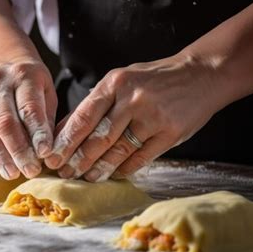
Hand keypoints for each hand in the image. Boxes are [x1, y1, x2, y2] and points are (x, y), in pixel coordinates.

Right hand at [0, 58, 56, 179]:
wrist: (4, 62)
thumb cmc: (32, 83)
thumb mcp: (46, 92)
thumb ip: (45, 119)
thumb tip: (46, 152)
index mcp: (23, 75)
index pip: (29, 108)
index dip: (37, 133)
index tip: (44, 154)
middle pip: (5, 122)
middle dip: (18, 150)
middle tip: (30, 170)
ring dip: (1, 156)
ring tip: (13, 173)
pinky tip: (0, 164)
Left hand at [45, 53, 224, 180]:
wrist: (201, 74)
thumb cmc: (152, 80)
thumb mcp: (121, 81)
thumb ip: (94, 104)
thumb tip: (64, 129)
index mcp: (115, 83)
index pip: (83, 116)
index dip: (65, 140)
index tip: (51, 156)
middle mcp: (132, 99)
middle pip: (98, 137)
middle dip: (77, 158)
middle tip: (64, 173)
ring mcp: (153, 116)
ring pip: (118, 150)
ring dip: (99, 168)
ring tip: (85, 177)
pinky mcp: (170, 133)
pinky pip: (142, 157)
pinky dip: (125, 168)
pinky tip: (113, 174)